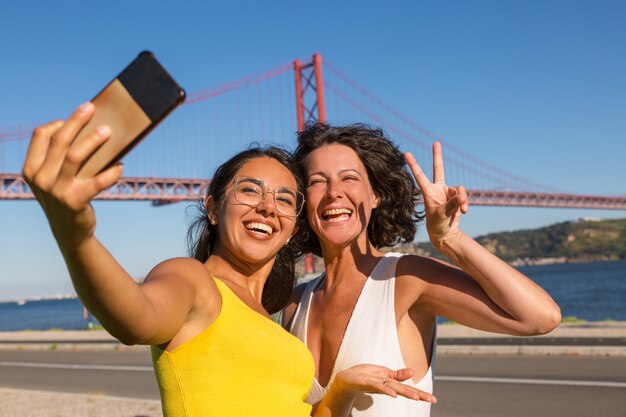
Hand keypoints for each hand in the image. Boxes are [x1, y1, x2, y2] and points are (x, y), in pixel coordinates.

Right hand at [22, 102, 122, 246]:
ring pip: (75, 156)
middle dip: (77, 121)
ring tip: (109, 131)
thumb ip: (62, 158)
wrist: (69, 232)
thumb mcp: (55, 178)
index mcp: (32, 169)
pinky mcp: (75, 202)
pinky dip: (111, 173)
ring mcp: (56, 191)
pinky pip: (97, 182)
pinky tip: (120, 167)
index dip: (59, 122)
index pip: (41, 135)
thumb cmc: (66, 196)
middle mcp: (40, 178)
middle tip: (92, 108)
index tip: (78, 116)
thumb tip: (91, 128)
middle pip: (60, 141)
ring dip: (93, 140)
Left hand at [333, 364, 436, 402]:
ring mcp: (377, 384)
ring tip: (417, 398)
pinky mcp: (366, 382)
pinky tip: (393, 395)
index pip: (407, 388)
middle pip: (404, 390)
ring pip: (393, 389)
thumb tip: (413, 372)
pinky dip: (385, 390)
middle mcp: (386, 386)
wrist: (346, 379)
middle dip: (418, 394)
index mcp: (390, 383)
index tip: (434, 399)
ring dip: (405, 393)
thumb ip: (398, 375)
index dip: (420, 393)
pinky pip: (377, 386)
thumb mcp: (383, 373)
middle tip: (433, 400)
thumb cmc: (365, 376)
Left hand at [405, 142, 467, 246]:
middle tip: (436, 142)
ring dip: (462, 200)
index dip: (413, 165)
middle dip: (437, 156)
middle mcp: (437, 189)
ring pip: (459, 189)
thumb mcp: (442, 215)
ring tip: (461, 211)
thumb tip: (462, 197)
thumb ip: (452, 205)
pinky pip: (464, 195)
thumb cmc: (438, 224)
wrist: (445, 232)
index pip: (419, 176)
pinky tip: (463, 213)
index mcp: (428, 192)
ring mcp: (447, 192)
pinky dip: (465, 204)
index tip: (406, 153)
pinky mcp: (456, 196)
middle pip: (438, 169)